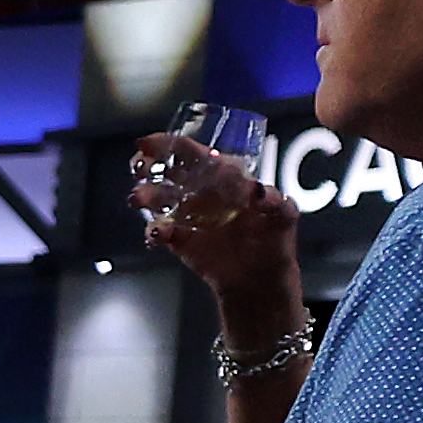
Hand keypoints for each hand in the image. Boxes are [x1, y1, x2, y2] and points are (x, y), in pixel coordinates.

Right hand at [129, 133, 304, 320]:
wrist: (261, 278)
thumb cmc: (275, 240)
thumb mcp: (284, 217)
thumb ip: (275, 202)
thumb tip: (259, 191)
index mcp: (225, 179)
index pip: (196, 155)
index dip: (172, 146)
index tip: (149, 143)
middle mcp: (203, 194)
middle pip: (170, 173)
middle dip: (149, 166)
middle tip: (137, 166)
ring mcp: (189, 217)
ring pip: (159, 200)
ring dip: (146, 196)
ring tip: (138, 200)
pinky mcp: (180, 241)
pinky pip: (160, 231)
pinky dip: (154, 230)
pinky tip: (157, 233)